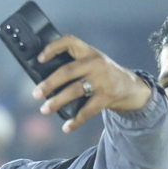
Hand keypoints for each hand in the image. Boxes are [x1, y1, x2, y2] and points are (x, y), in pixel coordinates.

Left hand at [32, 35, 152, 133]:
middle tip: (36, 94)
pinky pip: (88, 110)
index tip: (39, 59)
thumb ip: (74, 65)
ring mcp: (102, 80)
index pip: (70, 42)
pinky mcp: (107, 96)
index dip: (53, 48)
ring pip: (75, 90)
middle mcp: (95, 63)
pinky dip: (76, 120)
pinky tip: (66, 127)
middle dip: (49, 83)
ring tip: (44, 109)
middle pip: (67, 71)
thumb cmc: (103, 74)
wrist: (131, 87)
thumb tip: (43, 80)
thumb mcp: (92, 62)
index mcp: (88, 52)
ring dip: (57, 101)